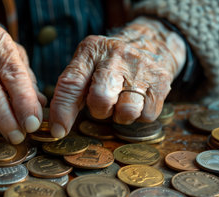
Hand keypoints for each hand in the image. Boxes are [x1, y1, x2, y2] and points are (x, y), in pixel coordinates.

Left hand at [49, 17, 185, 137]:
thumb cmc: (109, 63)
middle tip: (103, 106)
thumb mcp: (88, 64)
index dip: (62, 110)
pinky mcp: (161, 81)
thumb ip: (72, 90)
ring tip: (122, 101)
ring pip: (126, 111)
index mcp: (91, 50)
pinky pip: (146, 115)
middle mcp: (116, 55)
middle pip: (101, 99)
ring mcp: (141, 67)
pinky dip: (140, 115)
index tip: (58, 131)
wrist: (151, 43)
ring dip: (121, 115)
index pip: (71, 83)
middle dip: (99, 111)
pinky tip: (138, 100)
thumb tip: (57, 128)